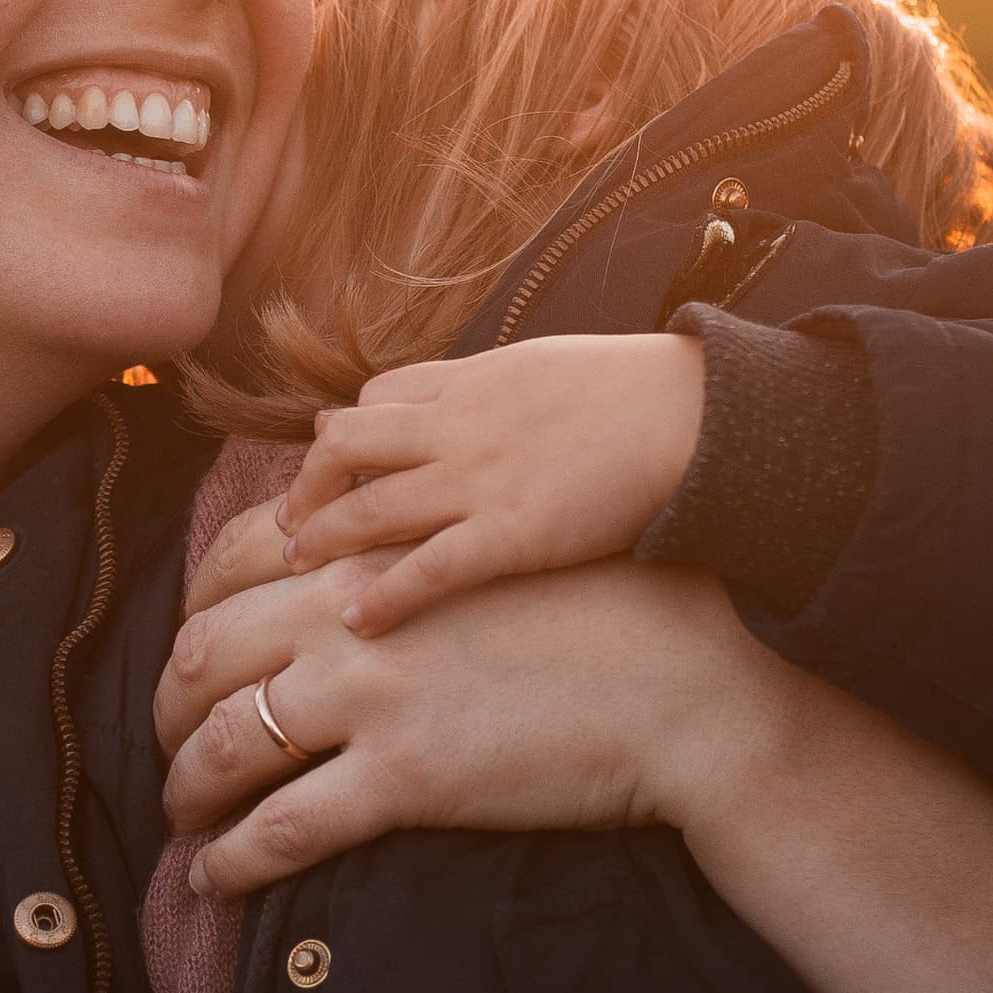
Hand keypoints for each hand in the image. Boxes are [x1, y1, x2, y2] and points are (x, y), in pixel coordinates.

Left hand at [159, 550, 744, 895]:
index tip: (196, 641)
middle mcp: (349, 615)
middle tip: (170, 737)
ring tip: (183, 814)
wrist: (681, 686)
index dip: (196, 604)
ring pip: (218, 745)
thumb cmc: (616, 611)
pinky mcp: (399, 781)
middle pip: (202, 654)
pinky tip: (210, 881)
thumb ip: (427, 552)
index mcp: (373, 550)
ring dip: (182, 785)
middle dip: (167, 702)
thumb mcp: (502, 546)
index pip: (234, 559)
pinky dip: (228, 862)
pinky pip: (278, 829)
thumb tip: (390, 569)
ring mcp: (369, 699)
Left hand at [275, 335, 705, 635]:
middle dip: (309, 486)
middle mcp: (461, 426)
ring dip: (322, 538)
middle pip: (346, 445)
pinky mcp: (514, 533)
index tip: (334, 471)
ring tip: (296, 569)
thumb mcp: (551, 369)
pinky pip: (427, 567)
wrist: (701, 416)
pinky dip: (383, 594)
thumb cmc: (641, 396)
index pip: (375, 399)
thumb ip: (498, 389)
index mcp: (474, 383)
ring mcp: (481, 479)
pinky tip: (355, 623)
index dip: (344, 437)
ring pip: (369, 505)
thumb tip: (468, 399)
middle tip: (292, 526)